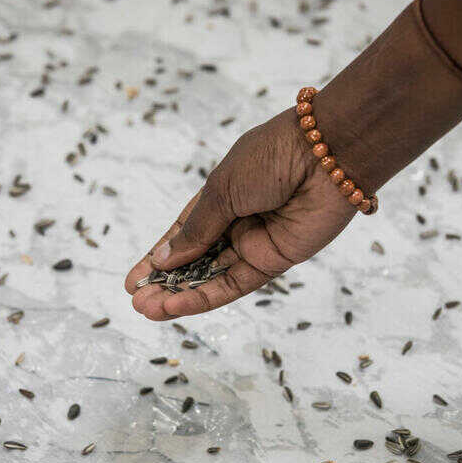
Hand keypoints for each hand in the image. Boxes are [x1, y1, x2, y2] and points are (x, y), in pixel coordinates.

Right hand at [124, 108, 359, 320]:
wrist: (327, 153)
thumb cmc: (271, 158)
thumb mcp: (221, 190)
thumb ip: (196, 229)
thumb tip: (164, 258)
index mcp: (221, 196)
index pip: (184, 232)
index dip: (159, 255)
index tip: (133, 278)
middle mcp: (237, 221)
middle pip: (196, 259)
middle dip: (166, 281)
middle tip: (136, 300)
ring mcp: (256, 242)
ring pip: (212, 276)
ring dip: (180, 294)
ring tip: (147, 309)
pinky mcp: (276, 261)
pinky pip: (236, 284)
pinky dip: (206, 296)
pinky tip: (178, 305)